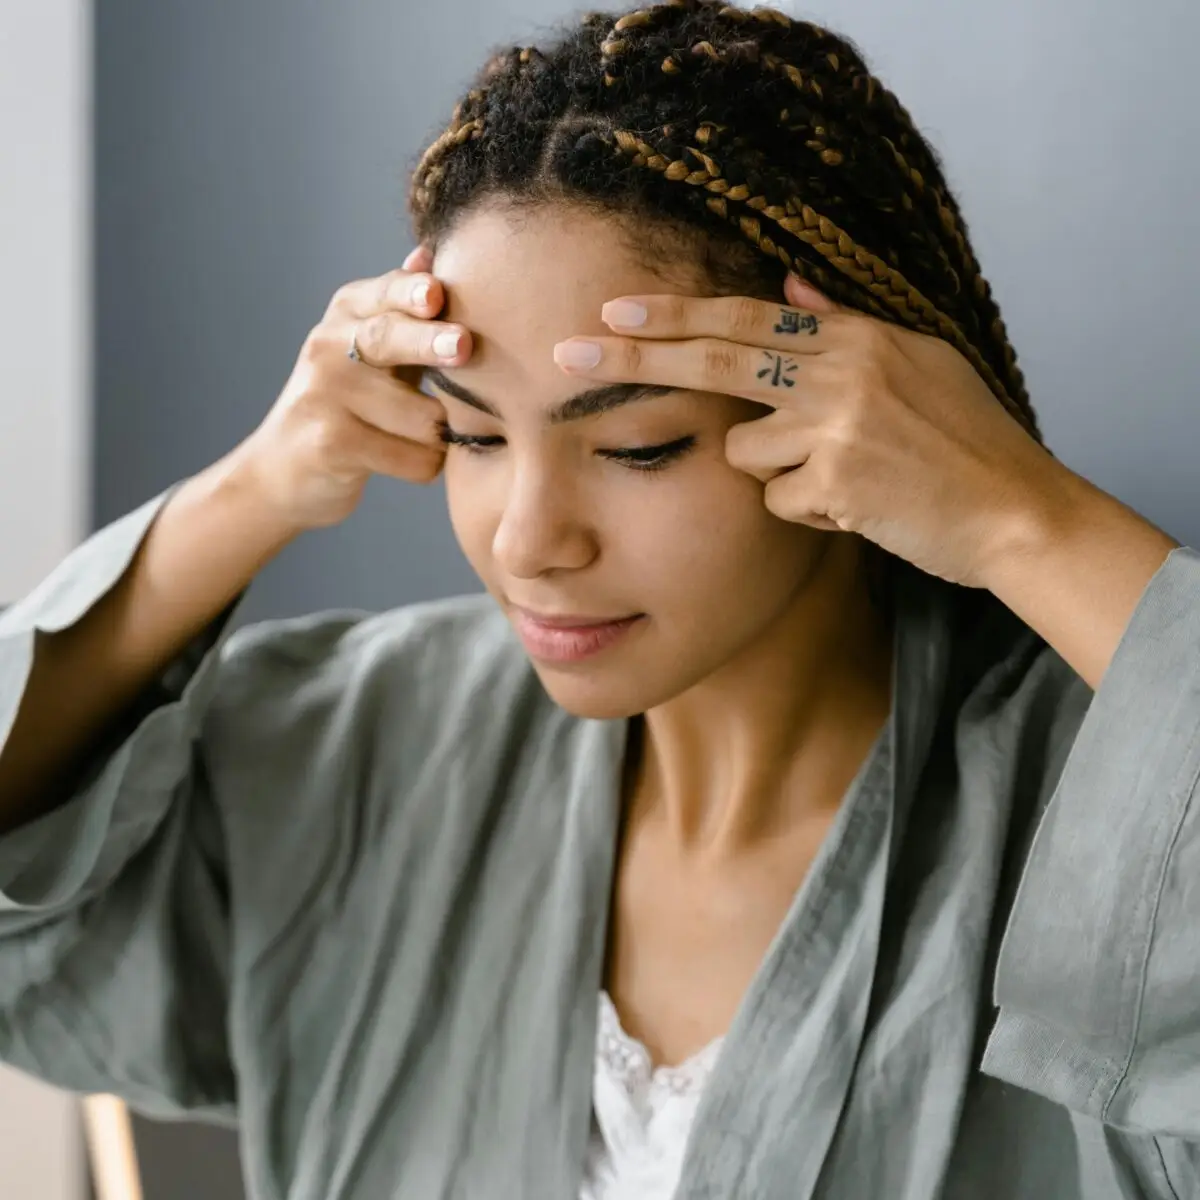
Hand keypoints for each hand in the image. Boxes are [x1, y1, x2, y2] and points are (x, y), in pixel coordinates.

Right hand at [234, 245, 470, 531]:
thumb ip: (402, 309)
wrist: (283, 469)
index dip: (411, 293)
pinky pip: (410, 457)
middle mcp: (329, 346)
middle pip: (389, 339)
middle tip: (463, 346)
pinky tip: (415, 463)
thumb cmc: (347, 403)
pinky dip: (425, 465)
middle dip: (430, 343)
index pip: (385, 293)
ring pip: (418, 414)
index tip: (435, 294)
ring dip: (441, 434)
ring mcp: (324, 394)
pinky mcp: (330, 443)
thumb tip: (428, 251)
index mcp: (349, 312)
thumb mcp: (371, 348)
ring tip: (431, 438)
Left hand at [553, 274, 1071, 587]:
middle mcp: (840, 371)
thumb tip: (790, 283)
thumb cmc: (968, 440)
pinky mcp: (834, 481)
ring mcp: (835, 425)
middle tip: (568, 352)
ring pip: (742, 452)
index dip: (675, 313)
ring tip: (843, 477)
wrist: (1015, 511)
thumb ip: (844, 326)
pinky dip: (805, 510)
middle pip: (713, 359)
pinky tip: (859, 506)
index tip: (615, 310)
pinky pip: (776, 501)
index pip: (745, 316)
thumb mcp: (917, 362)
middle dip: (633, 357)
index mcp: (858, 337)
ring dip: (774, 472)